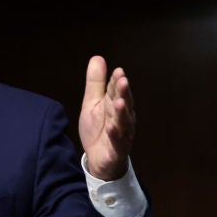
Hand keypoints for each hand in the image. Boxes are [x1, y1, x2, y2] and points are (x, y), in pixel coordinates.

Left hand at [78, 55, 134, 180]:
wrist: (98, 159)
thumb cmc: (98, 129)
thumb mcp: (92, 103)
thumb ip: (95, 83)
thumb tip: (98, 58)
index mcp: (116, 106)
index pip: (117, 92)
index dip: (117, 82)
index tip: (118, 71)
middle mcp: (123, 119)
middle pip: (124, 104)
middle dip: (124, 93)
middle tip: (123, 81)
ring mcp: (122, 134)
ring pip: (124, 122)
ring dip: (122, 112)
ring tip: (119, 102)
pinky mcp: (117, 150)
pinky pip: (118, 142)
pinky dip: (115, 135)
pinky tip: (111, 128)